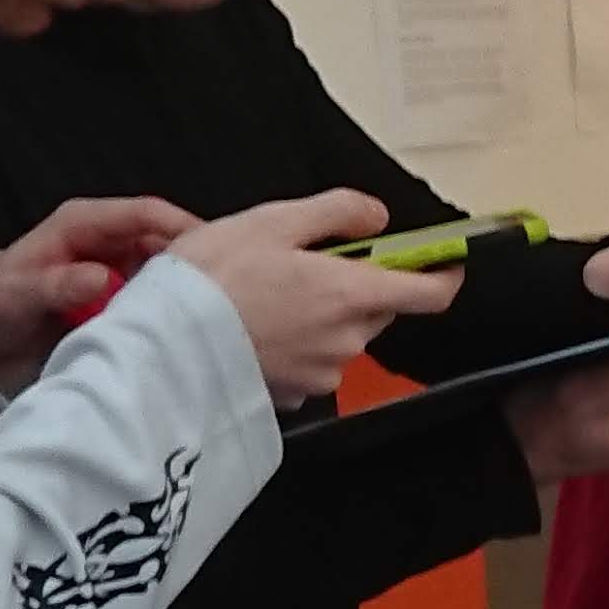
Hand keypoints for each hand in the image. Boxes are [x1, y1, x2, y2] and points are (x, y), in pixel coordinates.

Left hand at [0, 195, 195, 378]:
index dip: (181, 227)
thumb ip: (57, 285)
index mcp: (82, 223)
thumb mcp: (16, 295)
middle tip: (220, 292)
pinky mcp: (121, 298)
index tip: (211, 251)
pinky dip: (168, 313)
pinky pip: (155, 299)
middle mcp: (106, 241)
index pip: (144, 213)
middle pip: (165, 241)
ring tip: (203, 317)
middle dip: (192, 262)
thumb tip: (102, 278)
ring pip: (166, 272)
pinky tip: (180, 332)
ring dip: (181, 292)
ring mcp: (117, 270)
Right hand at [169, 187, 444, 400]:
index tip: (444, 261)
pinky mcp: (292, 395)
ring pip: (343, 336)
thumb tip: (378, 217)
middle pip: (378, 309)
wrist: (164, 345)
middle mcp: (347, 341)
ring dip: (324, 316)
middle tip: (310, 263)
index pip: (429, 294)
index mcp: (352, 295)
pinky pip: (311, 362)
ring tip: (270, 295)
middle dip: (358, 286)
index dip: (443, 275)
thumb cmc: (214, 278)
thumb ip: (338, 212)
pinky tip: (260, 327)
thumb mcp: (274, 221)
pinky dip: (297, 343)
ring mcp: (321, 373)